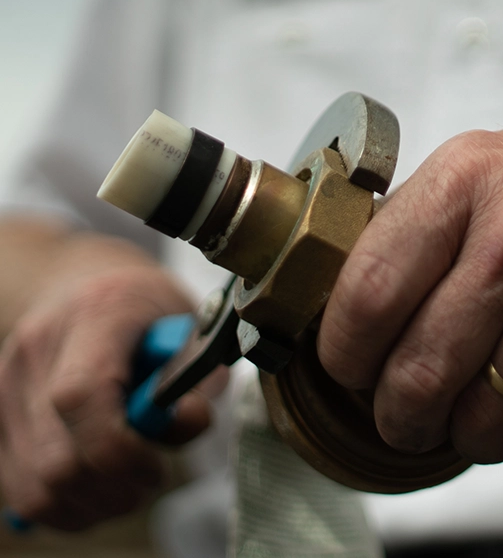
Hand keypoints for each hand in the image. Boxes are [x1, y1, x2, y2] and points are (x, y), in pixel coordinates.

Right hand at [0, 259, 209, 530]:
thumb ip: (197, 377)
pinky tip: (97, 488)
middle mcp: (38, 347)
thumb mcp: (191, 328)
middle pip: (55, 456)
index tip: (157, 465)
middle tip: (149, 480)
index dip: (119, 449)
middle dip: (112, 488)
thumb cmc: (149, 313)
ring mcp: (6, 382)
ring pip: (32, 484)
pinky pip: (17, 487)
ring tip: (127, 488)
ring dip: (87, 504)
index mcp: (95, 315)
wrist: (87, 283)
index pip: (80, 396)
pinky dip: (61, 504)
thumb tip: (188, 419)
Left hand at [318, 113, 502, 481]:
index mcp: (469, 179)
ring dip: (470, 436)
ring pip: (478, 420)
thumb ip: (421, 223)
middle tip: (407, 417)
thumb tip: (346, 299)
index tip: (351, 371)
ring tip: (484, 411)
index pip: (367, 293)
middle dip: (399, 416)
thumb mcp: (496, 166)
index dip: (344, 354)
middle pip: (416, 373)